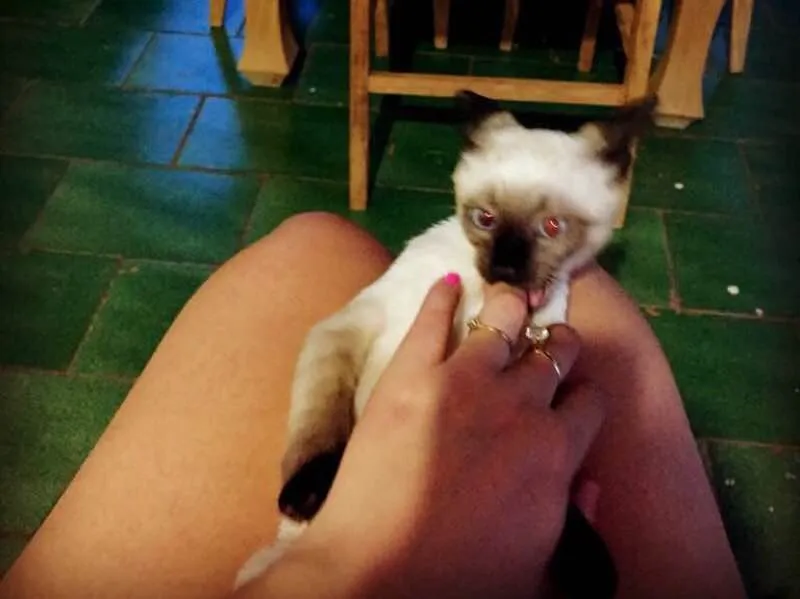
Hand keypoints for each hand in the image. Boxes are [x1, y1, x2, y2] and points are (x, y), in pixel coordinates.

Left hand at [242, 274, 606, 598]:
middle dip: (557, 343)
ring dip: (510, 307)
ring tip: (509, 300)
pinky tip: (449, 282)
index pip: (589, 400)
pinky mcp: (411, 372)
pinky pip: (433, 319)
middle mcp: (520, 402)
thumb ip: (570, 510)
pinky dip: (442, 296)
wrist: (380, 571)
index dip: (583, 395)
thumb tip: (591, 480)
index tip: (573, 395)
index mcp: (557, 448)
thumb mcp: (539, 559)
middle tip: (548, 343)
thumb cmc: (464, 576)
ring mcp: (464, 378)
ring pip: (502, 319)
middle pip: (554, 351)